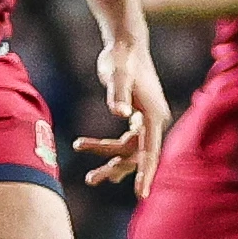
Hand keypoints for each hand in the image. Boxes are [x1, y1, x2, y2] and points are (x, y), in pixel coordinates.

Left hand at [70, 31, 170, 193]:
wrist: (125, 44)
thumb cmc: (120, 58)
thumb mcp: (116, 74)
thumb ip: (118, 93)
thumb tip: (121, 113)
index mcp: (153, 115)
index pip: (150, 151)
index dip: (146, 173)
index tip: (142, 194)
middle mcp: (154, 121)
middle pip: (137, 155)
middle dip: (116, 169)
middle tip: (92, 179)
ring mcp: (146, 121)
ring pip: (128, 151)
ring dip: (107, 160)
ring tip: (88, 177)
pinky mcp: (137, 118)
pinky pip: (123, 141)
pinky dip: (104, 147)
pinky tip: (83, 146)